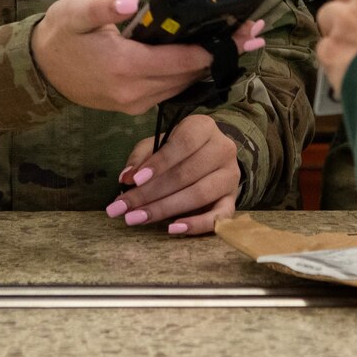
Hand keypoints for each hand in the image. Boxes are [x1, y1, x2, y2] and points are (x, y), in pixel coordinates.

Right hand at [30, 0, 231, 115]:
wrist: (37, 70)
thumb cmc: (59, 36)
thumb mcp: (76, 14)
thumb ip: (104, 8)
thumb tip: (130, 2)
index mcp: (124, 68)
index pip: (182, 61)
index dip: (217, 48)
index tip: (245, 33)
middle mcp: (133, 92)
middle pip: (189, 75)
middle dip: (223, 55)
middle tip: (254, 34)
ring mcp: (133, 103)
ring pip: (182, 86)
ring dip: (211, 66)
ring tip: (240, 44)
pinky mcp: (131, 105)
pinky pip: (169, 91)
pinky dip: (191, 75)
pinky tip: (207, 59)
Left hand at [108, 113, 243, 236]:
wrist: (213, 156)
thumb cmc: (180, 148)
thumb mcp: (160, 143)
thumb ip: (142, 156)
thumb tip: (127, 178)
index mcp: (204, 128)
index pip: (183, 144)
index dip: (158, 163)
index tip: (134, 181)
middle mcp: (223, 149)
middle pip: (186, 173)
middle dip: (150, 193)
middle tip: (122, 207)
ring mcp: (230, 176)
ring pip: (199, 194)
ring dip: (164, 209)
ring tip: (137, 218)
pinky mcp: (233, 199)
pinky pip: (220, 216)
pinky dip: (197, 225)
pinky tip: (173, 228)